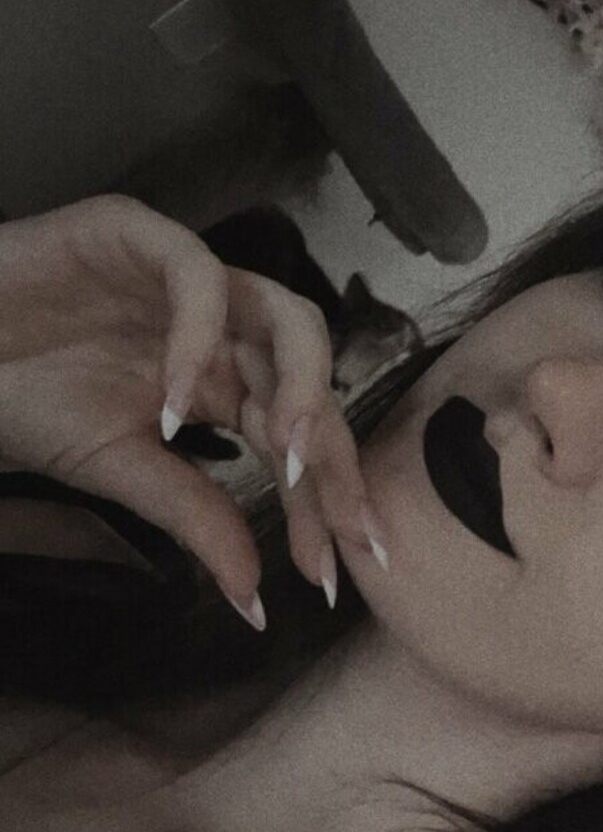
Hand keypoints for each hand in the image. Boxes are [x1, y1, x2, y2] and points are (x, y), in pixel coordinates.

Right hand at [0, 194, 376, 622]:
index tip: (333, 573)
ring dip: (299, 387)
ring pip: (285, 316)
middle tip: (342, 531)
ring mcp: (190, 281)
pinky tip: (177, 404)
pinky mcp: (138, 233)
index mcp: (226, 381)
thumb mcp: (125, 471)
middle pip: (314, 384)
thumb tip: (253, 599)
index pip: (300, 438)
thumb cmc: (29, 399)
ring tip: (286, 458)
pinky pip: (196, 275)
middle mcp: (225, 329)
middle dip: (334, 459)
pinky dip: (197, 335)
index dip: (326, 501)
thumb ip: (196, 519)